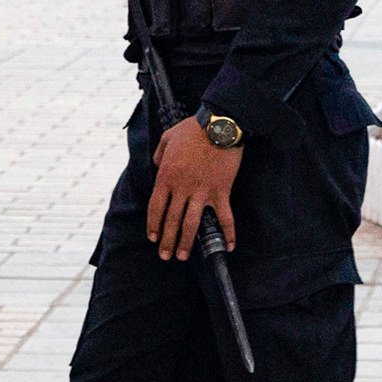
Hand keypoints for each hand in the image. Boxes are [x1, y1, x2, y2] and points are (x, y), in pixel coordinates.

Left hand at [144, 116, 241, 260]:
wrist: (219, 125)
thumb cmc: (193, 129)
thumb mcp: (167, 137)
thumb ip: (158, 154)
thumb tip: (156, 165)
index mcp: (166, 176)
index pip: (155, 207)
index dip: (153, 225)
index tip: (153, 238)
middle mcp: (182, 187)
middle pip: (171, 220)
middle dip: (167, 241)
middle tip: (165, 256)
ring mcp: (202, 191)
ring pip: (192, 223)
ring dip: (187, 242)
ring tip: (182, 256)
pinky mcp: (221, 191)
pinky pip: (224, 217)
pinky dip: (228, 233)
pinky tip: (229, 247)